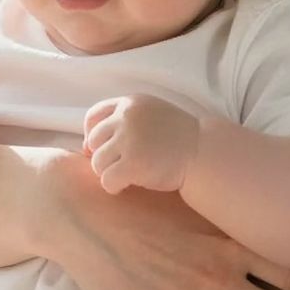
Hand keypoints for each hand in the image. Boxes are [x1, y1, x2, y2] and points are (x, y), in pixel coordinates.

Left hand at [82, 94, 200, 193]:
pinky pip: (106, 180)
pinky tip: (126, 187)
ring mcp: (129, 140)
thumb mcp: (152, 114)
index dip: (92, 135)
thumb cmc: (178, 139)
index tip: (101, 148)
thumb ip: (124, 120)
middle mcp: (127, 117)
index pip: (93, 116)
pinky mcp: (132, 164)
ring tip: (128, 175)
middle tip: (121, 166)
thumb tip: (85, 145)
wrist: (204, 154)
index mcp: (130, 103)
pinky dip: (113, 187)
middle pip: (93, 142)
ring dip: (109, 172)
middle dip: (103, 156)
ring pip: (97, 163)